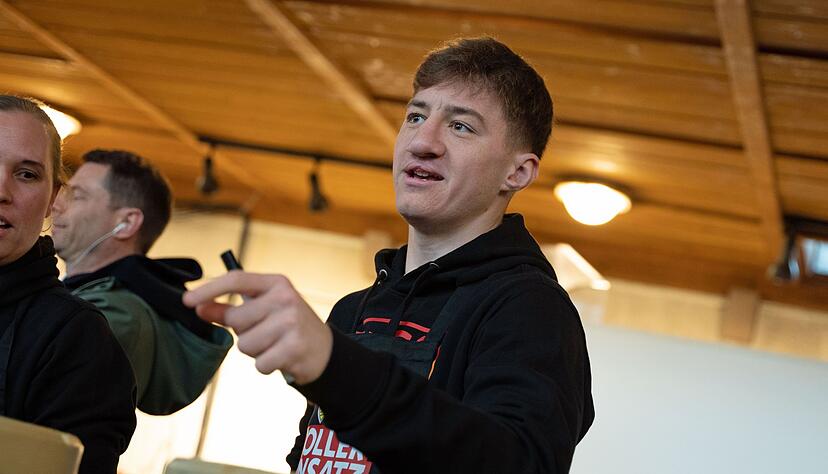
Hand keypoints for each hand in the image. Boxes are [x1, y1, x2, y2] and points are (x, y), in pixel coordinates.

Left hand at [182, 270, 332, 384]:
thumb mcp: (262, 310)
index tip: (187, 301)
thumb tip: (198, 308)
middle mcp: (285, 298)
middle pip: (236, 319)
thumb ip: (229, 309)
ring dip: (255, 351)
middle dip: (243, 332)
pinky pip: (260, 363)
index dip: (209, 289)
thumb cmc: (286, 326)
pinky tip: (282, 357)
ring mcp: (292, 322)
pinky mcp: (295, 346)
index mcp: (276, 283)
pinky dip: (267, 365)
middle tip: (264, 332)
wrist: (324, 349)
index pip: (236, 280)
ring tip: (274, 345)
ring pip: (245, 345)